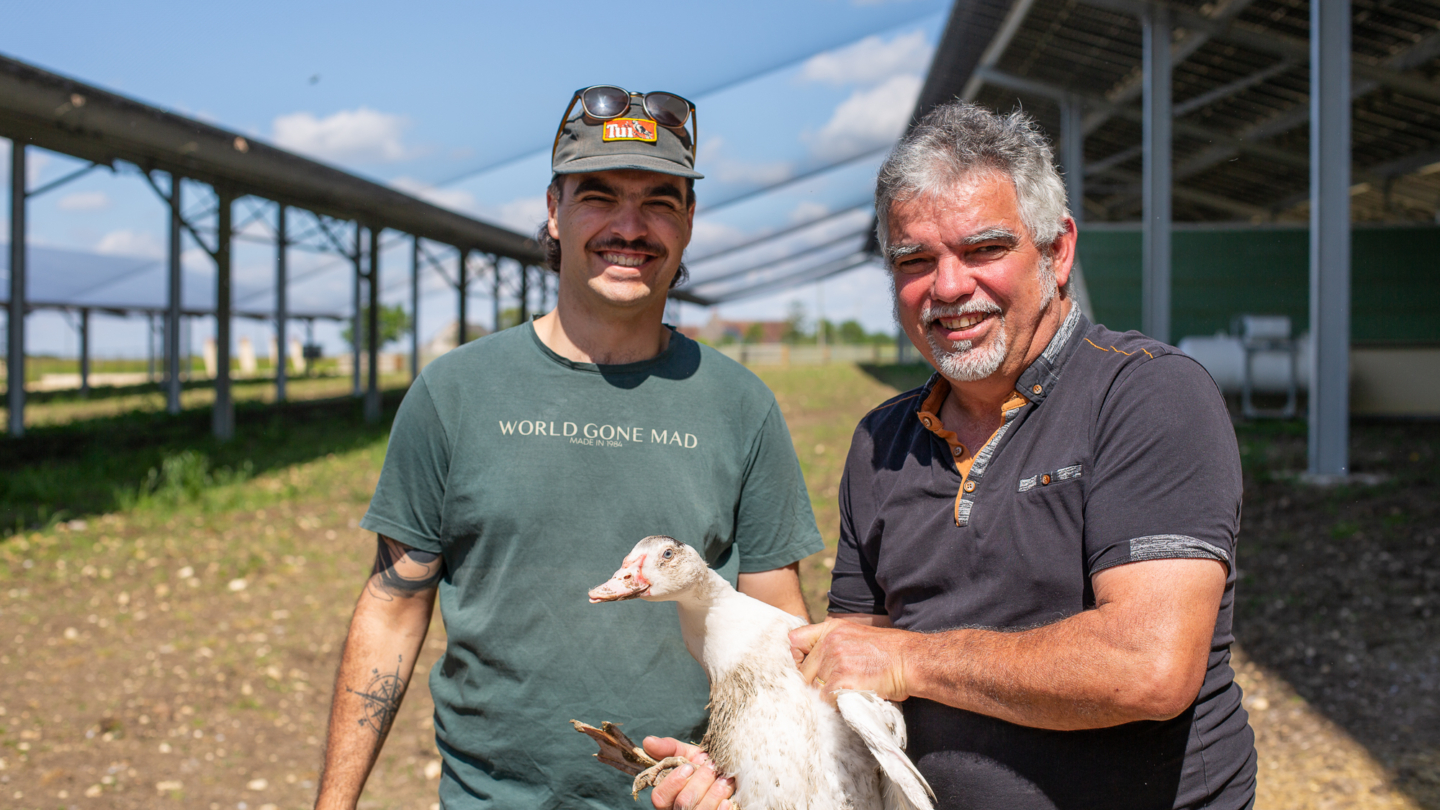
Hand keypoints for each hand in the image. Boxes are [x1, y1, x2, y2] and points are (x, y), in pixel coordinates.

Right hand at [643, 736, 734, 809]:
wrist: (727, 775)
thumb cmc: (702, 766)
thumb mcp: (686, 755)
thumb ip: (669, 748)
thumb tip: (648, 741)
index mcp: (667, 797)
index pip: (660, 797)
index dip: (673, 782)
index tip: (689, 767)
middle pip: (683, 804)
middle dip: (700, 783)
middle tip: (712, 767)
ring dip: (714, 793)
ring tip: (725, 779)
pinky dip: (721, 809)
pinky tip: (727, 800)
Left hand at [788, 619, 912, 702]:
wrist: (910, 660)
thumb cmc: (887, 653)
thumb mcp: (856, 634)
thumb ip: (833, 643)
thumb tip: (812, 662)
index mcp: (831, 629)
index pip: (794, 641)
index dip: (797, 659)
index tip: (807, 670)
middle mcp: (829, 642)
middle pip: (802, 671)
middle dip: (813, 684)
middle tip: (832, 690)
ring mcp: (835, 660)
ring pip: (813, 688)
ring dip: (825, 696)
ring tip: (843, 695)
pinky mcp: (841, 680)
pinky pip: (825, 699)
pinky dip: (834, 705)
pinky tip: (849, 700)